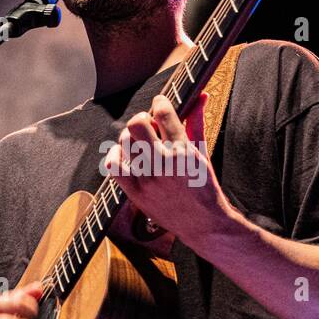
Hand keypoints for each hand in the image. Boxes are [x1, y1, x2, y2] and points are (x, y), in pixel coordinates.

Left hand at [101, 92, 232, 252]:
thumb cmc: (205, 186)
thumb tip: (201, 95)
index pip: (164, 113)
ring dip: (130, 136)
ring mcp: (147, 179)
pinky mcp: (135, 192)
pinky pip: (113, 166)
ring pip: (124, 142)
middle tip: (148, 124)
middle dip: (142, 118)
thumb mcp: (203, 152)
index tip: (160, 102)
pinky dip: (115, 156)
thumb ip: (197, 121)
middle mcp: (164, 163)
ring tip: (139, 142)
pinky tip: (124, 156)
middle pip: (137, 124)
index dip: (160, 102)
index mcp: (184, 150)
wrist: (203, 224)